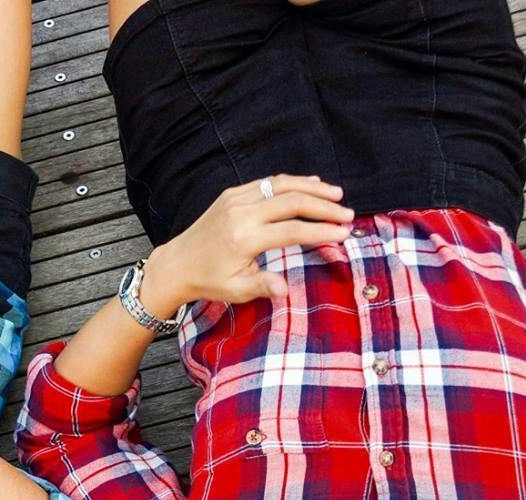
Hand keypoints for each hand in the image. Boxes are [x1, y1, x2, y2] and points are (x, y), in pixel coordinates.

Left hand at [139, 174, 355, 313]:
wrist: (178, 263)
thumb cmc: (209, 280)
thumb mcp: (236, 290)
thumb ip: (263, 286)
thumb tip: (286, 289)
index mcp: (244, 239)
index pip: (292, 230)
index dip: (321, 231)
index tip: (344, 233)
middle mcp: (241, 213)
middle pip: (292, 202)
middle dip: (324, 207)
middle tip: (347, 214)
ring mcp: (236, 199)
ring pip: (281, 185)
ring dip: (312, 188)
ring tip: (336, 195)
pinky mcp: (232, 193)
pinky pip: (267, 182)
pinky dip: (291, 183)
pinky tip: (312, 185)